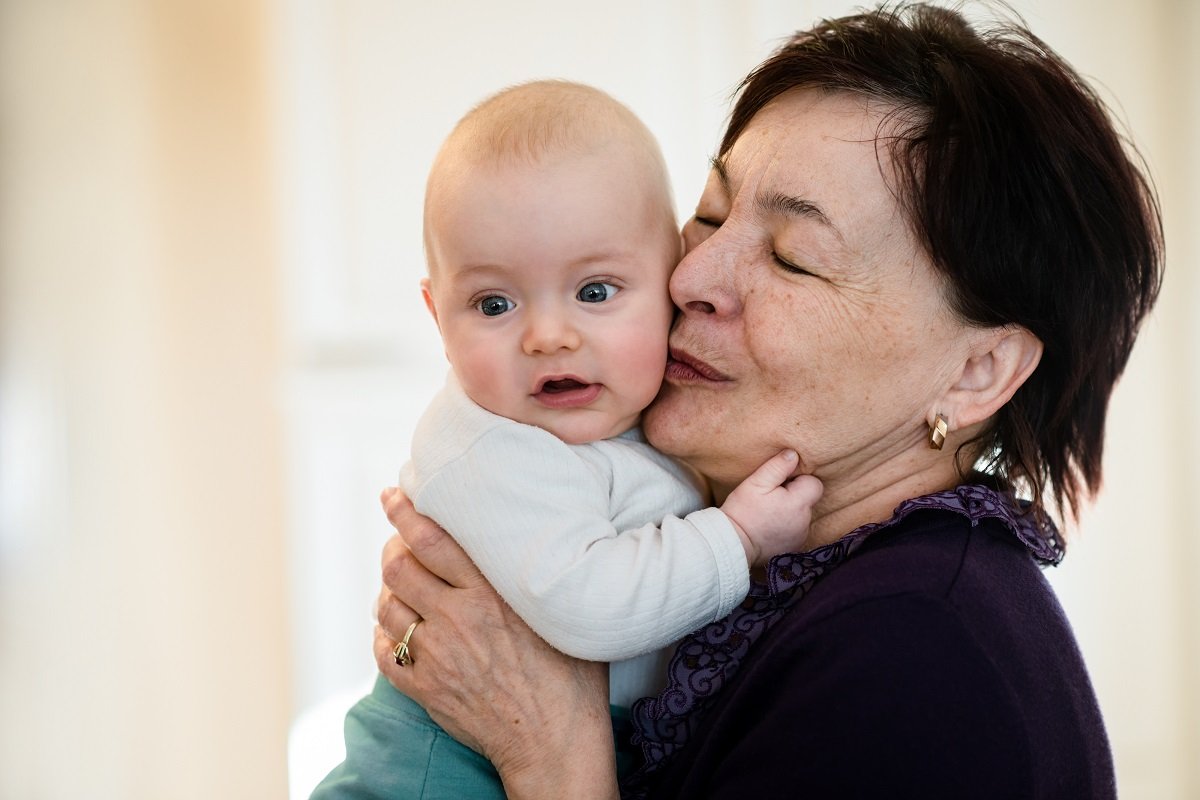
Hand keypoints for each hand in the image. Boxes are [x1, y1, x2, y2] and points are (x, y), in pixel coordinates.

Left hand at [374, 488, 618, 798]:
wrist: (555, 742)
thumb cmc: (572, 677)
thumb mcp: (560, 612)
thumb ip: (532, 575)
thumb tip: (530, 535)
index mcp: (490, 593)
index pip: (431, 538)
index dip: (404, 511)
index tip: (393, 495)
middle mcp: (457, 619)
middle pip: (397, 567)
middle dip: (391, 548)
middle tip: (398, 542)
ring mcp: (436, 655)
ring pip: (386, 606)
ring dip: (389, 591)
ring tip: (401, 586)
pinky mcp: (424, 688)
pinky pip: (383, 650)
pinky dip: (384, 633)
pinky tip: (398, 628)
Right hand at [720, 450, 822, 565]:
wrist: (733, 543)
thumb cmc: (743, 511)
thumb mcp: (756, 483)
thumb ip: (777, 467)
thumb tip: (794, 454)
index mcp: (798, 503)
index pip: (814, 484)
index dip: (799, 479)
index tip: (781, 483)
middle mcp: (804, 521)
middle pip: (808, 499)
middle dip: (795, 495)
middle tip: (772, 497)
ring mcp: (801, 536)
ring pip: (803, 515)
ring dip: (791, 511)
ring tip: (769, 512)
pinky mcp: (795, 546)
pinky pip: (797, 529)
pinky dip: (788, 525)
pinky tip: (770, 525)